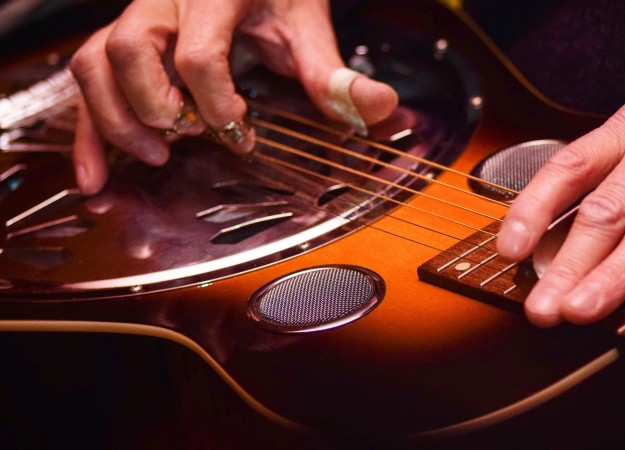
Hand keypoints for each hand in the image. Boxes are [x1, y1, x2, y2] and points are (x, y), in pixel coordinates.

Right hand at [69, 0, 397, 194]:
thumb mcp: (308, 25)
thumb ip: (335, 72)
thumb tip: (380, 106)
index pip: (200, 53)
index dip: (217, 104)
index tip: (241, 134)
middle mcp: (164, 0)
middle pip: (130, 51)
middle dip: (156, 107)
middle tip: (191, 138)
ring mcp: (136, 16)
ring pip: (94, 62)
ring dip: (115, 119)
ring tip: (155, 156)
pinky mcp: (121, 39)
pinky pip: (85, 79)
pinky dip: (88, 131)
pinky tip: (95, 176)